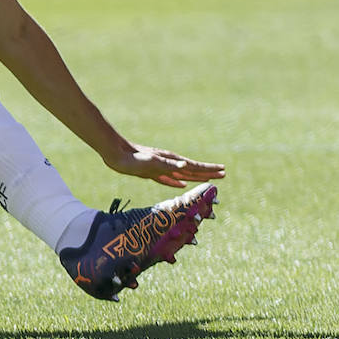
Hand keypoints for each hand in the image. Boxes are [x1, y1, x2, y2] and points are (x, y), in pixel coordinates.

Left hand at [102, 143, 225, 188]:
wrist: (115, 154)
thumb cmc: (133, 159)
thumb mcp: (151, 163)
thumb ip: (169, 166)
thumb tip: (186, 166)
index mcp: (171, 161)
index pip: (195, 167)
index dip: (208, 170)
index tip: (223, 171)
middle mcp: (168, 163)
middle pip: (192, 170)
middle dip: (207, 172)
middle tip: (223, 174)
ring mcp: (160, 167)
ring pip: (183, 174)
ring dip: (196, 176)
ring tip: (207, 178)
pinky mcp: (151, 172)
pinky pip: (169, 179)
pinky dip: (177, 182)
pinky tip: (181, 184)